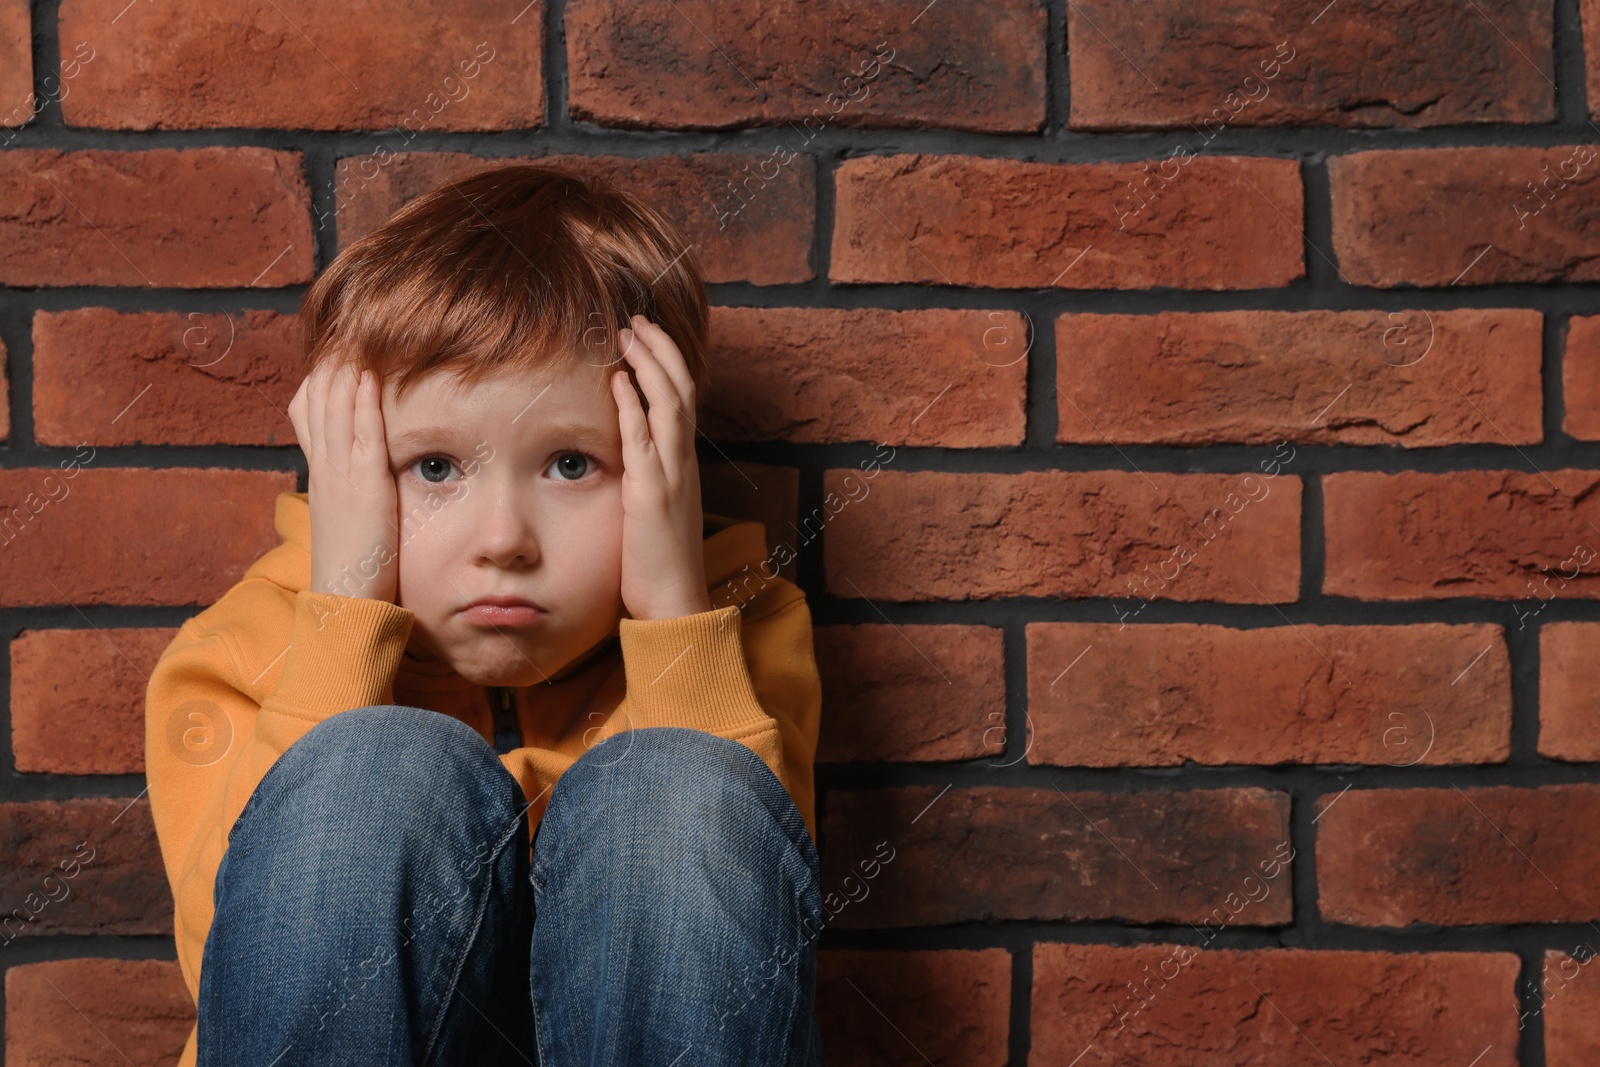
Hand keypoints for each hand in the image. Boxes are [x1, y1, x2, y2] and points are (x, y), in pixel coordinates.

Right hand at [286, 356, 399, 605]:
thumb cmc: (356, 565)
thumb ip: (355, 489)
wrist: (343, 604)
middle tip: (343, 321)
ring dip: (345, 369)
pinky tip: (368, 376)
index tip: (335, 342)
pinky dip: (362, 403)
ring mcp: (340, 476)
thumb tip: (365, 471)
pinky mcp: (362, 489)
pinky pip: (360, 437)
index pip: (312, 410)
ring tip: (354, 331)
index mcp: (322, 473)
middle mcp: (325, 468)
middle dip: (332, 359)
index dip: (322, 375)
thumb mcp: (349, 516)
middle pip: (319, 400)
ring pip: (335, 411)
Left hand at [610, 314, 713, 621]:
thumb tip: (626, 462)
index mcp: (684, 464)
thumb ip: (647, 480)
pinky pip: (643, 440)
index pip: (683, 400)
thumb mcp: (656, 511)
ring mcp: (671, 475)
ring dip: (649, 364)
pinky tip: (618, 383)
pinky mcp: (651, 493)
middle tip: (637, 321)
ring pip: (669, 404)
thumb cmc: (660, 564)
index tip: (646, 338)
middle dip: (660, 349)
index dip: (667, 364)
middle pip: (682, 389)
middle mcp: (683, 463)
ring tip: (628, 334)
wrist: (675, 602)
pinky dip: (632, 407)